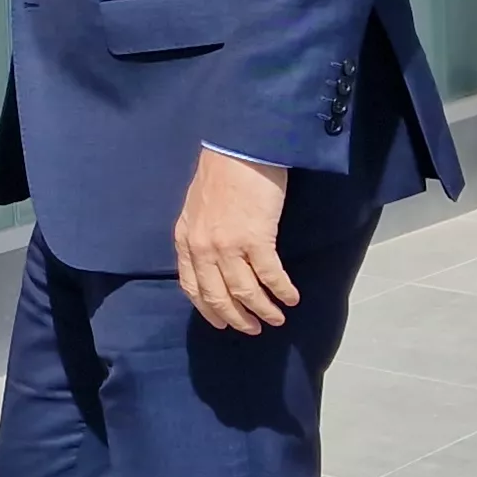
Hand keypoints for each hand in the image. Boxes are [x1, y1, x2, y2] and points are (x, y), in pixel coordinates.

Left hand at [174, 148, 298, 334]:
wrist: (240, 148)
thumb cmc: (223, 172)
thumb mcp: (197, 207)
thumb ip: (200, 234)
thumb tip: (212, 258)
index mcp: (185, 240)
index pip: (192, 287)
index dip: (209, 310)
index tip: (223, 323)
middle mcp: (202, 248)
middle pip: (218, 297)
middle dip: (237, 318)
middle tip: (253, 329)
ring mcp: (228, 246)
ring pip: (245, 292)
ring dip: (263, 310)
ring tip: (276, 319)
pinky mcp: (255, 240)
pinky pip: (270, 276)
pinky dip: (281, 291)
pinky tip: (291, 298)